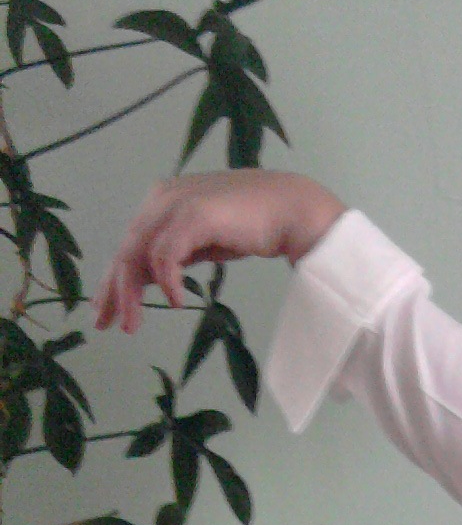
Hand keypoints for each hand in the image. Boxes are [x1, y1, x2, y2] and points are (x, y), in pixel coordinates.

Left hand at [94, 170, 347, 333]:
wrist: (291, 210)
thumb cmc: (255, 226)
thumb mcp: (204, 242)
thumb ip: (178, 252)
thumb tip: (154, 277)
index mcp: (163, 201)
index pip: (129, 245)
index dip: (113, 280)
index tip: (108, 310)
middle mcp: (162, 199)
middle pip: (126, 251)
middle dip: (113, 291)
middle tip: (106, 324)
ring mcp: (176, 205)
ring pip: (138, 254)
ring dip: (132, 293)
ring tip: (133, 324)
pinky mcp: (194, 216)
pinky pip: (166, 256)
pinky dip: (167, 282)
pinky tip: (175, 302)